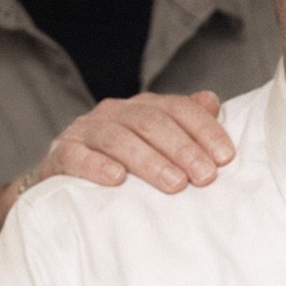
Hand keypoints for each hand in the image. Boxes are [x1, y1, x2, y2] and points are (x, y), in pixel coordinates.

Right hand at [19, 90, 234, 197]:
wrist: (63, 185)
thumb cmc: (120, 167)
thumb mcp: (154, 147)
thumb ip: (182, 124)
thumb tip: (211, 100)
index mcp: (141, 108)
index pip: (177, 108)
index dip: (204, 129)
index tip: (225, 158)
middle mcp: (114, 113)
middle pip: (151, 122)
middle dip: (183, 149)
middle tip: (205, 177)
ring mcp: (84, 131)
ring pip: (118, 138)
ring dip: (149, 161)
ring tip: (175, 184)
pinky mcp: (60, 154)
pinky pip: (76, 156)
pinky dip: (96, 166)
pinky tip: (116, 179)